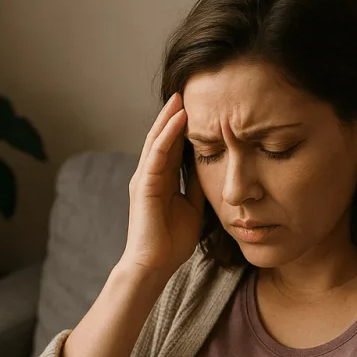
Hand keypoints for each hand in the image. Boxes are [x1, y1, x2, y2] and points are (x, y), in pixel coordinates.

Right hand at [119, 91, 205, 278]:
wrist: (154, 266)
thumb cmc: (171, 243)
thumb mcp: (193, 208)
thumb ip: (197, 187)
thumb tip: (212, 168)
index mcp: (161, 181)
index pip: (172, 147)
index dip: (183, 127)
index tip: (199, 108)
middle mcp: (150, 175)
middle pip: (162, 137)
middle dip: (173, 114)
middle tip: (187, 90)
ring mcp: (144, 179)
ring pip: (157, 140)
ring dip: (169, 117)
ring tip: (181, 96)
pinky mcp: (144, 186)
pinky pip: (156, 154)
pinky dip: (167, 135)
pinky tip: (179, 119)